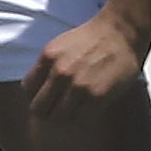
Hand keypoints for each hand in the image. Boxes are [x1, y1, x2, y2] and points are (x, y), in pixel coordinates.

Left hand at [25, 7, 148, 118]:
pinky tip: (88, 109)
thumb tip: (38, 90)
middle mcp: (60, 72)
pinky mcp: (97, 96)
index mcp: (48, 57)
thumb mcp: (60, 45)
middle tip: (58, 108)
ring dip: (65, 116)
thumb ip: (47, 66)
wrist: (122, 32)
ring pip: (58, 118)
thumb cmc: (92, 38)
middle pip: (39, 108)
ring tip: (74, 110)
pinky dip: (83, 117)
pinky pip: (80, 119)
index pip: (27, 89)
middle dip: (47, 110)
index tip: (46, 95)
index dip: (36, 93)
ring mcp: (78, 86)